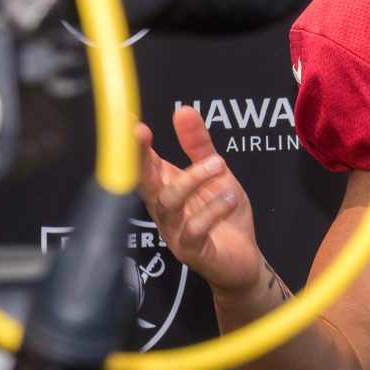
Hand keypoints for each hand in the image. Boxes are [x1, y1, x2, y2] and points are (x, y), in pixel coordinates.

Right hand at [136, 104, 262, 295]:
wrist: (244, 259)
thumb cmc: (225, 215)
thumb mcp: (217, 174)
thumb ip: (199, 145)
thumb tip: (184, 110)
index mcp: (166, 187)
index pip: (143, 163)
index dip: (132, 143)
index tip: (126, 119)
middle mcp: (164, 209)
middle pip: (143, 181)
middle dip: (139, 156)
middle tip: (141, 131)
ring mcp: (175, 231)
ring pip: (169, 203)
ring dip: (193, 179)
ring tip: (219, 165)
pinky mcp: (192, 251)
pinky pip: (194, 230)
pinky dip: (212, 211)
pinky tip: (229, 198)